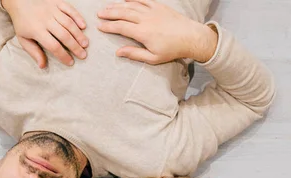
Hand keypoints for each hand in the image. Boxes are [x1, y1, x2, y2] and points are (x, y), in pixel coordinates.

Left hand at [2, 0, 88, 67]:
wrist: (18, 0)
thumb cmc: (22, 22)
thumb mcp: (23, 38)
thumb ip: (33, 52)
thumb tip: (42, 66)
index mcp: (36, 30)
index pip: (53, 46)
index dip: (63, 55)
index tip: (70, 62)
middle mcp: (46, 20)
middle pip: (64, 35)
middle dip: (75, 47)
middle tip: (83, 55)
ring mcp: (52, 10)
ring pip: (69, 23)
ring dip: (78, 34)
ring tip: (85, 44)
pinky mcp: (56, 1)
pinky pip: (69, 9)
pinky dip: (77, 17)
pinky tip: (83, 26)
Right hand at [97, 0, 217, 63]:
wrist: (191, 37)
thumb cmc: (172, 50)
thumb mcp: (153, 58)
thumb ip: (134, 54)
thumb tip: (118, 52)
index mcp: (143, 33)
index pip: (121, 27)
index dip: (109, 26)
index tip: (99, 27)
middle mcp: (146, 19)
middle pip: (123, 13)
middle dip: (109, 13)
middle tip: (99, 14)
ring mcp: (153, 11)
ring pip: (131, 5)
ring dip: (118, 5)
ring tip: (108, 6)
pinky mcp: (159, 6)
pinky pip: (143, 0)